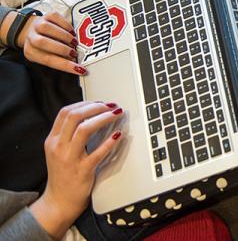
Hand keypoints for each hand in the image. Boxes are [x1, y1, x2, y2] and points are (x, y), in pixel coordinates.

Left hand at [18, 11, 86, 74]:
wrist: (31, 29)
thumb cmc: (44, 46)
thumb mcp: (47, 56)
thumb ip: (59, 59)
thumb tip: (76, 63)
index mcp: (32, 53)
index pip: (48, 60)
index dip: (66, 65)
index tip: (80, 69)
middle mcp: (32, 38)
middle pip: (42, 42)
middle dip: (62, 48)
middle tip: (74, 52)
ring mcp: (37, 25)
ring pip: (47, 28)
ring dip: (64, 36)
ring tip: (73, 42)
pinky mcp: (46, 16)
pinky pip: (55, 17)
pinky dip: (66, 25)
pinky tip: (71, 31)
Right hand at [29, 101, 123, 238]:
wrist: (59, 201)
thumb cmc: (63, 174)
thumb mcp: (59, 151)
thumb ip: (69, 134)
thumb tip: (91, 114)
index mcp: (53, 140)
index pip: (66, 112)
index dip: (85, 103)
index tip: (100, 102)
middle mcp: (58, 146)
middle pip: (75, 116)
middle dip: (96, 107)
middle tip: (112, 106)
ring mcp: (69, 158)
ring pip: (84, 130)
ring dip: (103, 118)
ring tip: (117, 114)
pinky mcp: (82, 171)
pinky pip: (97, 153)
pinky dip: (110, 142)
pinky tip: (119, 135)